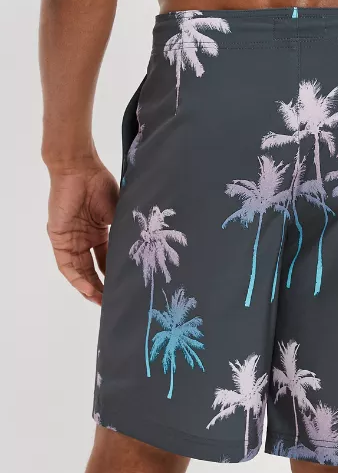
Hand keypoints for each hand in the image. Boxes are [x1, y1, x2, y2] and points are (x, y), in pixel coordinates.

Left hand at [47, 162, 118, 304]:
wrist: (79, 168)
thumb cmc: (100, 184)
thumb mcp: (119, 213)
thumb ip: (125, 233)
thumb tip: (142, 253)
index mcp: (99, 233)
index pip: (107, 261)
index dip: (115, 276)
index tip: (127, 289)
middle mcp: (84, 239)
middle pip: (92, 271)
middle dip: (102, 288)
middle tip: (113, 303)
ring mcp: (71, 240)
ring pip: (79, 272)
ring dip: (90, 288)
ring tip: (102, 302)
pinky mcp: (59, 238)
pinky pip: (67, 265)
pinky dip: (77, 279)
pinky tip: (88, 289)